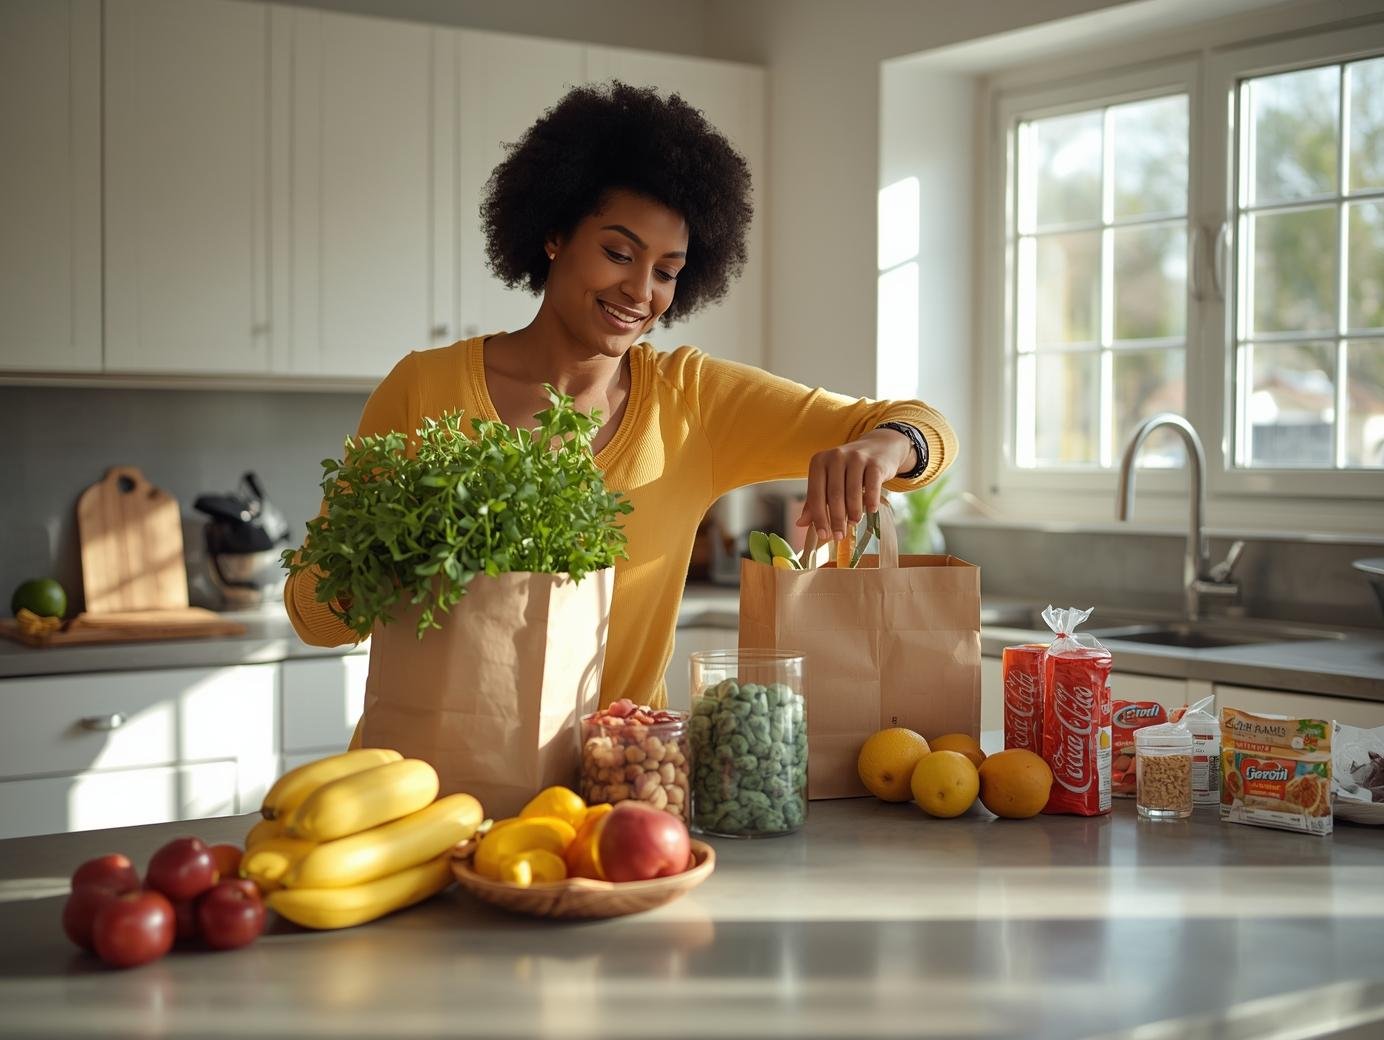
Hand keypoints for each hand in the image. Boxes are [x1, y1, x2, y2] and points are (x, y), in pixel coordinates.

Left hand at [795, 429, 913, 542]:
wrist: (878, 448)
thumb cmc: (848, 469)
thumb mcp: (828, 480)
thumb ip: (815, 500)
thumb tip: (800, 524)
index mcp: (819, 462)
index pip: (816, 494)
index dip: (819, 517)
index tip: (823, 535)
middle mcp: (835, 456)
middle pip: (834, 495)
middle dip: (836, 519)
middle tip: (839, 535)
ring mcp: (856, 458)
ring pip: (852, 492)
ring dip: (853, 513)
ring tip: (853, 523)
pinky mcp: (875, 463)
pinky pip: (872, 487)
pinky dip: (870, 501)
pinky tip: (871, 511)